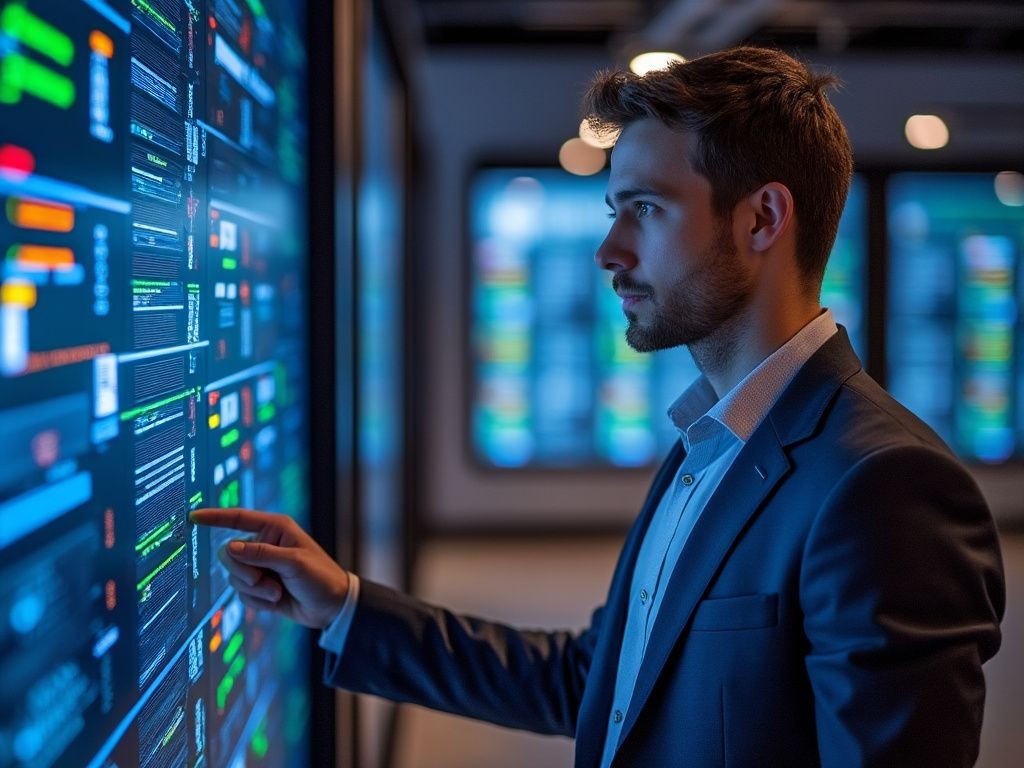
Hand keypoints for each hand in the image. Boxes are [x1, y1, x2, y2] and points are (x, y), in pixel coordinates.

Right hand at [189, 507, 349, 628]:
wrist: (331, 607)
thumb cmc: (321, 578)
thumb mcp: (293, 563)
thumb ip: (260, 554)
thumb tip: (229, 548)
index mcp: (276, 528)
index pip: (239, 519)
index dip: (215, 517)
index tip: (193, 516)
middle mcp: (265, 544)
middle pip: (229, 555)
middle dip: (244, 573)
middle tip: (263, 581)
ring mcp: (261, 566)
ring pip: (234, 578)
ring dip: (255, 590)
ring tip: (279, 592)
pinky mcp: (259, 586)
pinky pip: (242, 594)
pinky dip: (258, 601)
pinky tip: (277, 600)